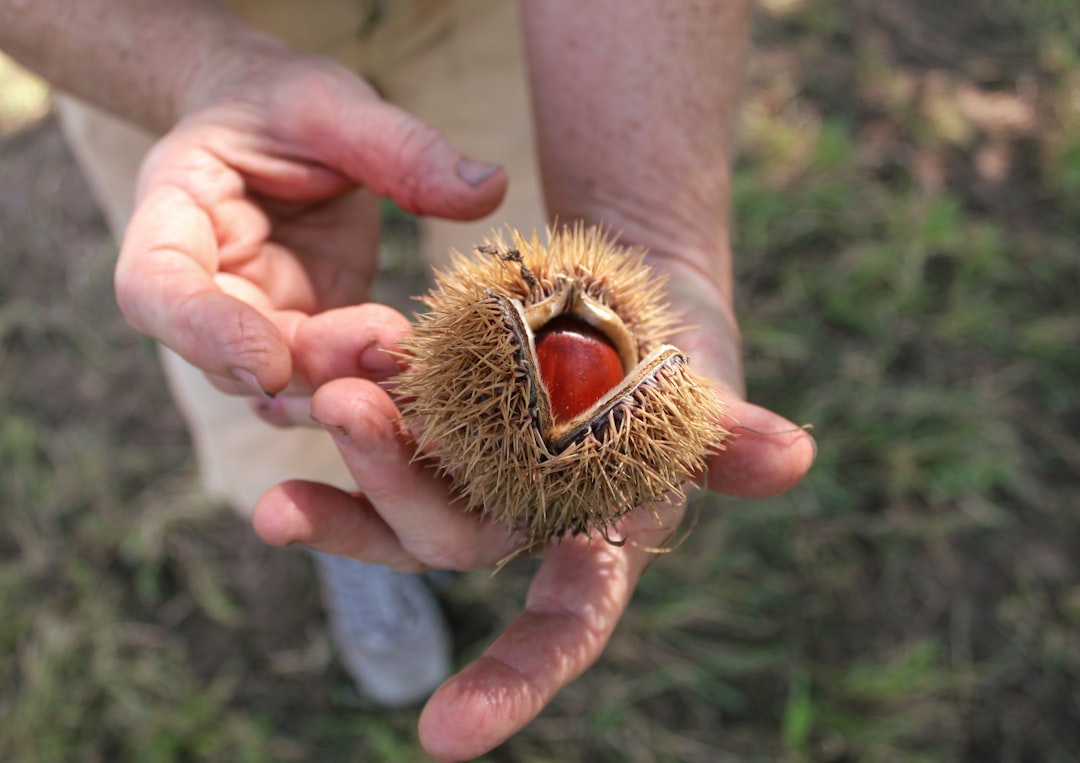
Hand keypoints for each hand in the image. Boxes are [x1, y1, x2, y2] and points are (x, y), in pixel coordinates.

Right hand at [113, 46, 506, 395]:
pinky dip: (374, 395)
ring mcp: (255, 323)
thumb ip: (400, 147)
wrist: (283, 128)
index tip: (268, 363)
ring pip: (283, 388)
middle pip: (228, 358)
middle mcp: (207, 288)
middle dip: (308, 366)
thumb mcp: (336, 106)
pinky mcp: (307, 340)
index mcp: (175, 216)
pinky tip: (426, 390)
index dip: (204, 334)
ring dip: (345, 393)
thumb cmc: (286, 107)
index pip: (156, 290)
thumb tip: (489, 187)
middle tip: (386, 349)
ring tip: (413, 377)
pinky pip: (331, 383)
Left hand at [251, 268, 814, 761]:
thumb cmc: (674, 362)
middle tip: (347, 413)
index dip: (512, 680)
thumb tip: (797, 457)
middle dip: (395, 490)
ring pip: (395, 488)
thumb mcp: (701, 395)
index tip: (443, 738)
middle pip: (449, 538)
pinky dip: (335, 398)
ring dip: (348, 449)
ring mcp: (466, 473)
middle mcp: (519, 521)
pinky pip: (377, 419)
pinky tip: (292, 375)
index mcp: (593, 538)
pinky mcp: (428, 418)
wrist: (618, 298)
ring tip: (307, 395)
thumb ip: (727, 437)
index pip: (560, 626)